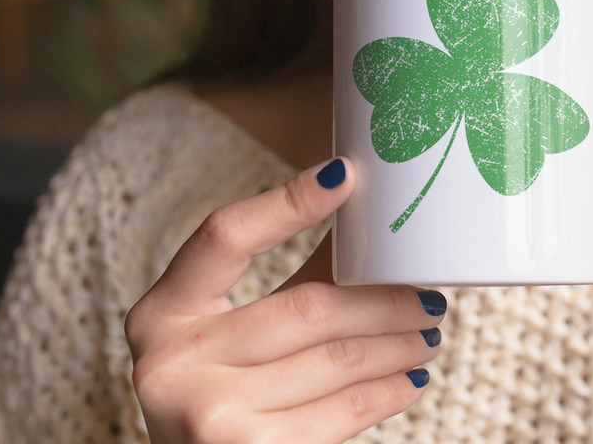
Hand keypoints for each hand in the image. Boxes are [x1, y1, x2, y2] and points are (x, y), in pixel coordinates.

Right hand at [125, 158, 444, 443]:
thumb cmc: (218, 390)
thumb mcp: (227, 331)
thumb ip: (293, 277)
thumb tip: (366, 219)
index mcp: (163, 311)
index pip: (226, 235)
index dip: (287, 202)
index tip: (347, 175)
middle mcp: (173, 363)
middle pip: (308, 306)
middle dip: (383, 298)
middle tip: (427, 292)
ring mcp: (210, 417)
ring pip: (336, 359)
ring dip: (397, 343)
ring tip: (428, 331)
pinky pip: (341, 413)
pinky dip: (386, 392)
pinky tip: (409, 379)